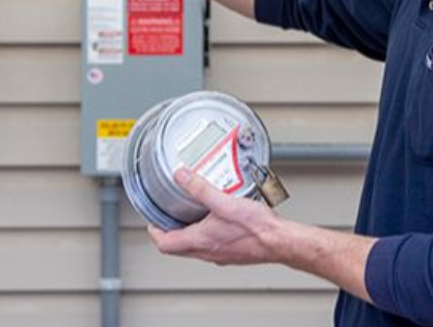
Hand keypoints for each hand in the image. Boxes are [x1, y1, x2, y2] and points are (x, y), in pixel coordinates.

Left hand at [148, 168, 286, 265]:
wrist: (280, 241)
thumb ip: (200, 188)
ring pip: (194, 247)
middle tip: (169, 216)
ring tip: (193, 213)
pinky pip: (211, 245)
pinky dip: (207, 233)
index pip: (165, 244)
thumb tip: (181, 177)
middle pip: (177, 247)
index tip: (152, 221)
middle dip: (170, 231)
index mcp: (200, 241)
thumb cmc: (257, 228)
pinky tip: (218, 219)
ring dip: (189, 232)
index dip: (155, 231)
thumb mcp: (224, 202)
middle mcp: (207, 252)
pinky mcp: (232, 253)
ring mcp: (219, 255)